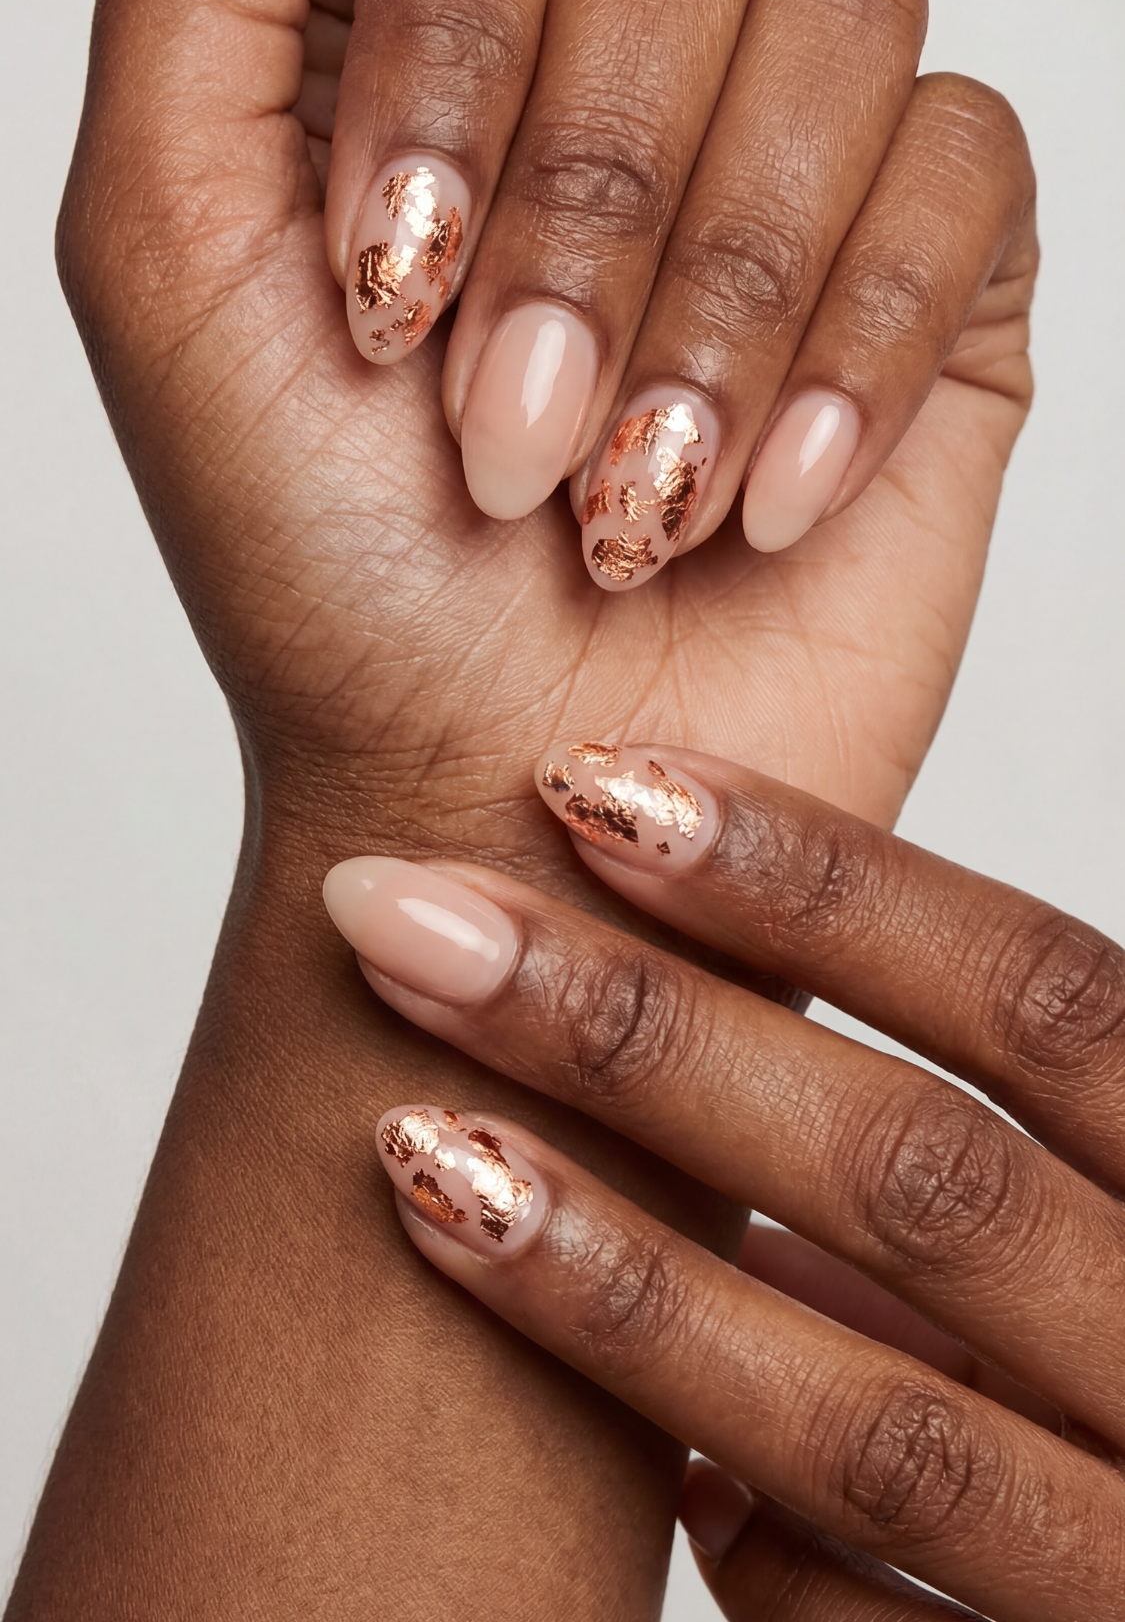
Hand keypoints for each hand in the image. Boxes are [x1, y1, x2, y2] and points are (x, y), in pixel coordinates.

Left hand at [57, 0, 1034, 864]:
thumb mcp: (161, 242)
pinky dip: (861, 339)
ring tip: (636, 494)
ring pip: (841, 0)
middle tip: (508, 437)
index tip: (378, 296)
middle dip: (585, 198)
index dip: (448, 45)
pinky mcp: (944, 262)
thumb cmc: (320, 562)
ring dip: (718, 283)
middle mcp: (619, 42)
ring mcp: (794, 142)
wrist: (493, 794)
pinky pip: (972, 155)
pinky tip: (765, 495)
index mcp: (429, 9)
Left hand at [330, 738, 1124, 1619]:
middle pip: (918, 1177)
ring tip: (415, 1146)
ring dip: (618, 1283)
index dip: (818, 876)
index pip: (1038, 992)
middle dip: (641, 1036)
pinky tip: (623, 1455)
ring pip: (871, 1427)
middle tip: (409, 921)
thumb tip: (721, 995)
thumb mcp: (1111, 1197)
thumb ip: (997, 1129)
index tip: (590, 783)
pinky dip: (735, 1532)